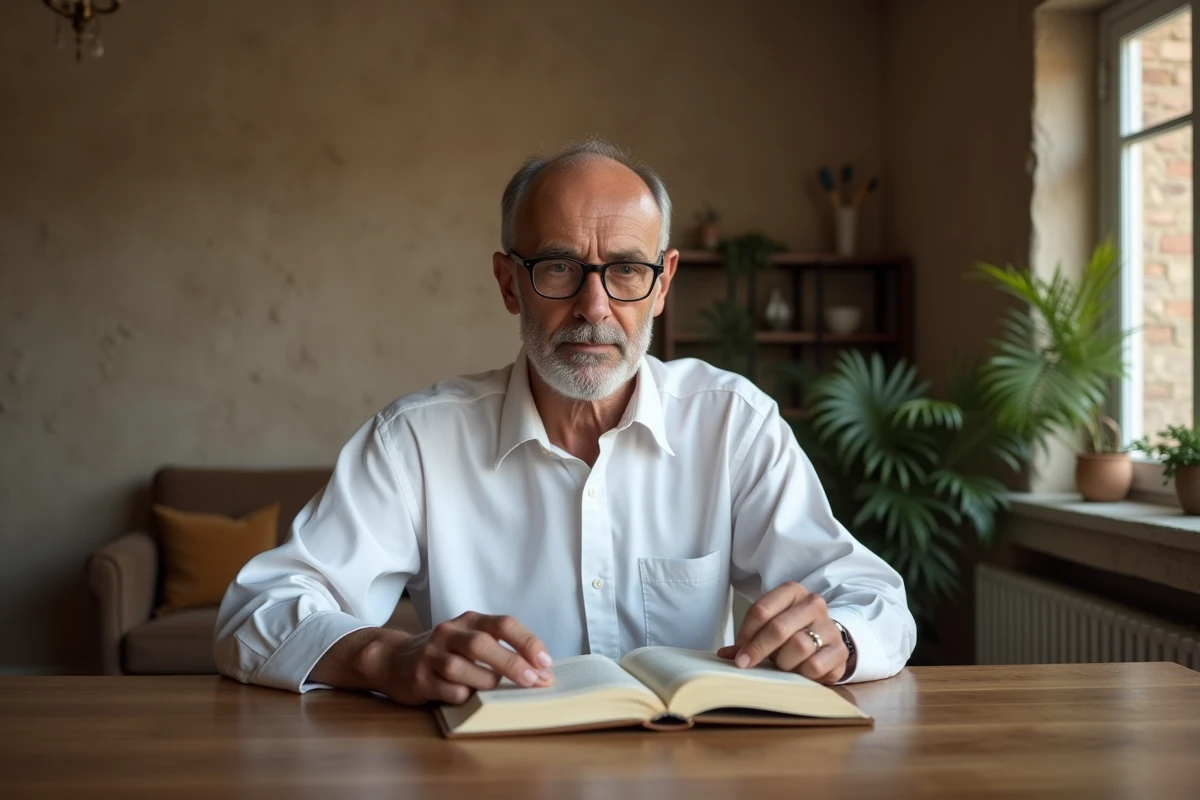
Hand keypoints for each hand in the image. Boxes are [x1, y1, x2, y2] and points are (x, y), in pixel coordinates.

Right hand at [363, 611, 553, 705]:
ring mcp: (431, 654)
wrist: (394, 659)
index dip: (527, 642)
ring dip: (485, 682)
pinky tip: (467, 696)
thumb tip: (540, 671)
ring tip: (494, 689)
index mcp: (469, 620)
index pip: (503, 624)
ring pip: (462, 668)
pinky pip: (448, 690)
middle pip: (483, 644)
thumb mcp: (470, 639)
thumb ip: (500, 649)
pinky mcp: (419, 678)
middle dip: (512, 663)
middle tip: (534, 681)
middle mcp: (449, 632)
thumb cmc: (445, 653)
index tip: (546, 663)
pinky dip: (464, 696)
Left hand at [717, 582, 848, 684]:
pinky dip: (801, 673)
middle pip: (778, 627)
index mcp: (792, 592)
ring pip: (798, 646)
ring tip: (781, 664)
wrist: (828, 640)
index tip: (738, 652)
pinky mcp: (840, 650)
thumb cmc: (793, 632)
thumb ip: (749, 639)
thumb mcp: (771, 627)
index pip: (762, 610)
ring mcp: (829, 626)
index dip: (746, 633)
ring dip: (783, 661)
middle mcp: (813, 603)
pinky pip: (814, 665)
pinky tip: (798, 672)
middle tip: (745, 664)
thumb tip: (724, 655)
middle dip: (758, 649)